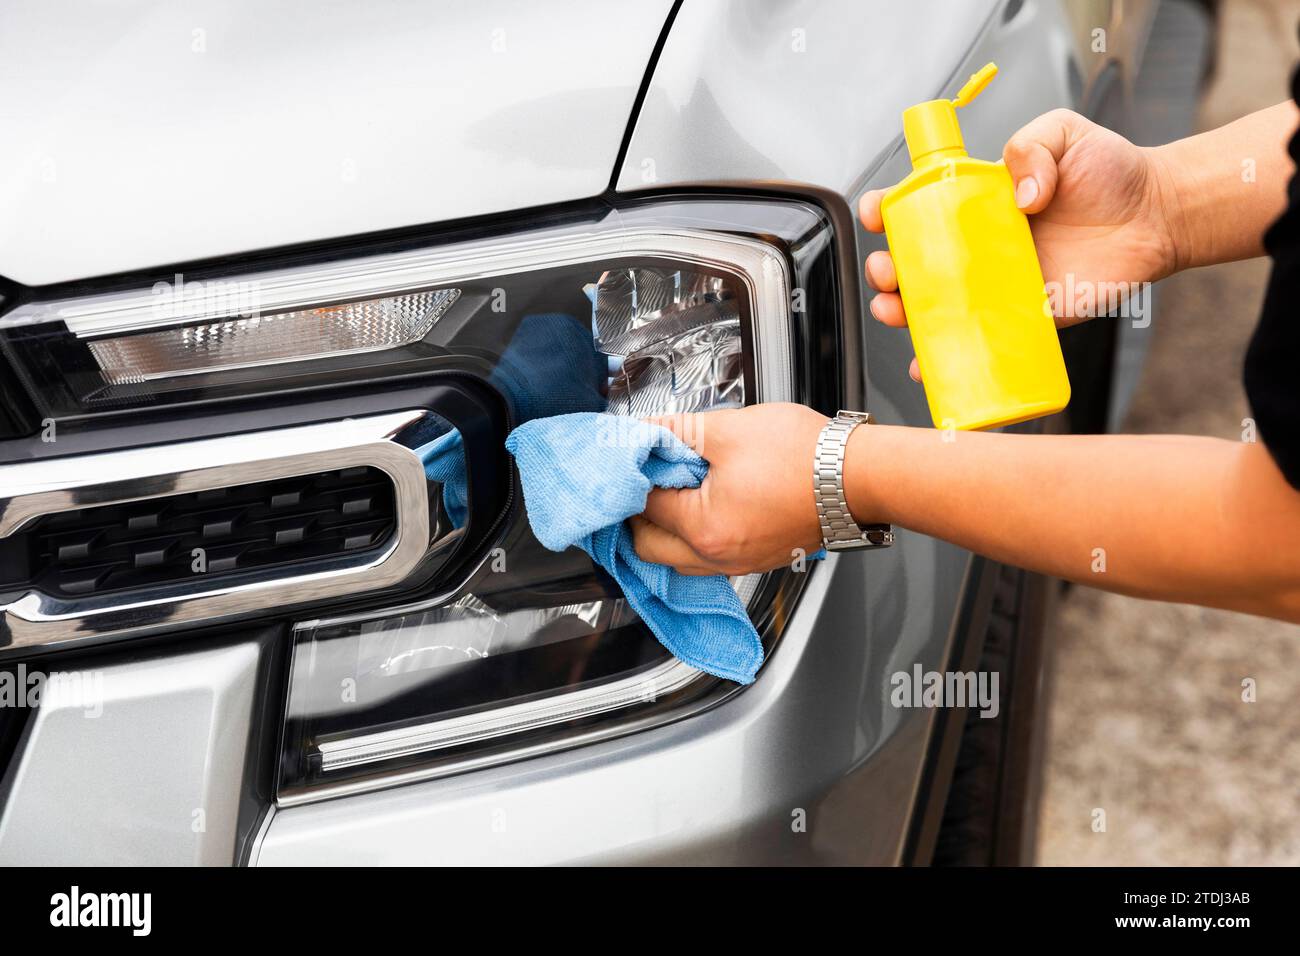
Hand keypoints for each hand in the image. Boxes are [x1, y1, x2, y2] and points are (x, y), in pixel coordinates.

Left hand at [630, 403, 827, 575]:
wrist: (857, 477)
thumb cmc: (803, 455)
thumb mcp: (728, 430)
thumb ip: (676, 431)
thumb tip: (642, 430)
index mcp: (704, 528)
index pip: (642, 507)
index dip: (633, 477)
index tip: (636, 457)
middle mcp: (718, 557)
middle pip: (648, 547)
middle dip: (638, 513)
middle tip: (645, 478)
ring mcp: (738, 564)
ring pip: (676, 559)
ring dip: (665, 530)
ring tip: (673, 491)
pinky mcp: (756, 561)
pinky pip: (708, 560)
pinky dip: (695, 538)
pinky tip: (703, 506)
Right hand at [859, 108, 1182, 380]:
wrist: (1157, 216)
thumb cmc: (1112, 171)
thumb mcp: (1065, 133)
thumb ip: (1031, 146)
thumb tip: (1018, 196)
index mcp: (977, 202)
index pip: (918, 205)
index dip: (887, 209)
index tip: (878, 214)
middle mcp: (979, 246)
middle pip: (913, 262)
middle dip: (885, 269)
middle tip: (889, 272)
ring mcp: (997, 284)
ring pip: (933, 305)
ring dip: (901, 312)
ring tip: (896, 310)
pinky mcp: (1023, 317)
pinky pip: (976, 341)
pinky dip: (944, 357)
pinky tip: (925, 364)